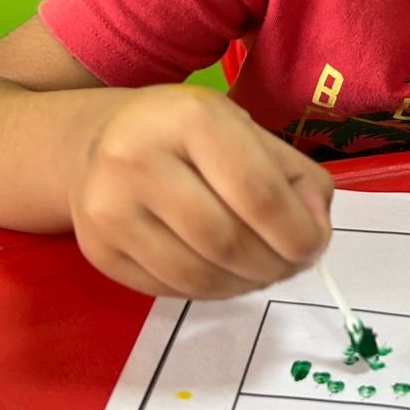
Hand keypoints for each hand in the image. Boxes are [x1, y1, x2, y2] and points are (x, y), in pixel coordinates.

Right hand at [66, 84, 332, 298]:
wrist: (93, 143)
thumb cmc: (184, 134)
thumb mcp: (245, 130)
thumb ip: (294, 174)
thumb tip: (316, 228)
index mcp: (189, 119)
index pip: (259, 195)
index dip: (299, 234)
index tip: (315, 245)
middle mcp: (139, 160)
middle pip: (228, 242)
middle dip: (275, 265)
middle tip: (291, 264)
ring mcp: (110, 209)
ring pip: (200, 276)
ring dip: (246, 283)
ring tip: (261, 269)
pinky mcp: (99, 250)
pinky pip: (172, 289)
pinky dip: (212, 290)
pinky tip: (224, 271)